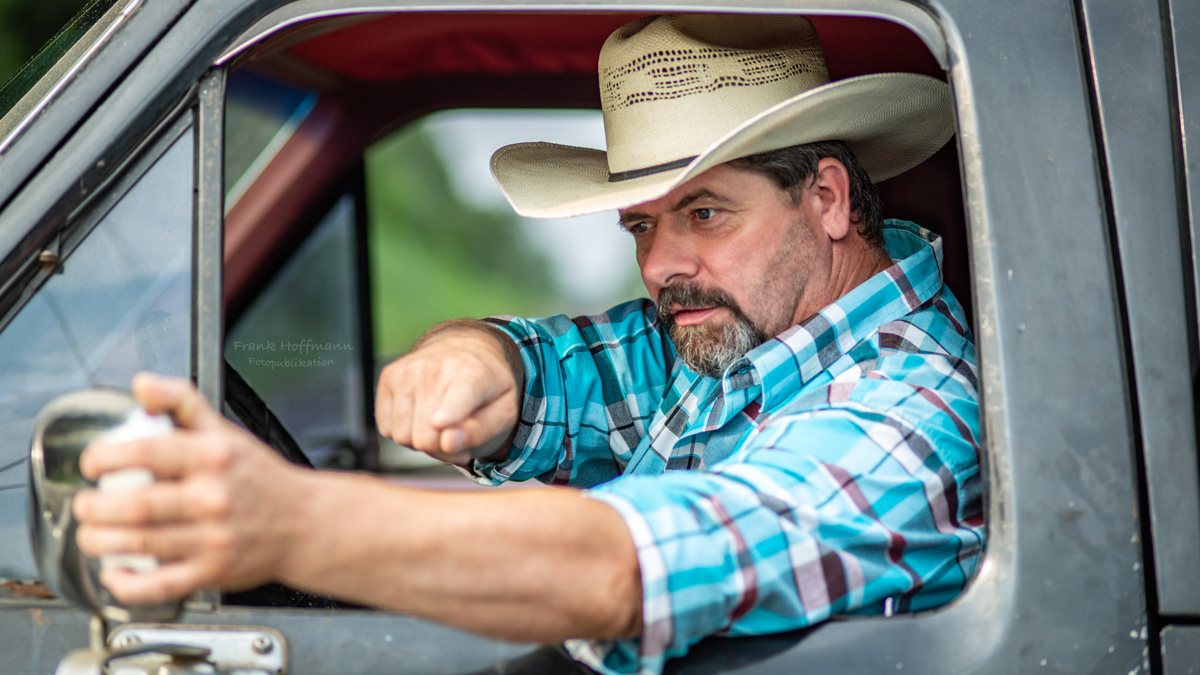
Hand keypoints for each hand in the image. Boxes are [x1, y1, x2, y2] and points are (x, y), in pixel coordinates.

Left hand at [72, 373, 309, 604]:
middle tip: (85, 504)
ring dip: (100, 541)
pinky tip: (114, 570)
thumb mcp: (225, 431)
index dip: (106, 457)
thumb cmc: (260, 478)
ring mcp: (213, 538)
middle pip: (137, 505)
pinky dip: (127, 582)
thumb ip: (182, 403)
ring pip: (141, 544)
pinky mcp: (213, 572)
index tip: (93, 463)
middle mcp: (214, 497)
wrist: (304, 522)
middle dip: (94, 507)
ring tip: (91, 533)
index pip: (147, 452)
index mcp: (214, 457)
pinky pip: (160, 584)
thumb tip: (143, 385)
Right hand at [375, 322, 520, 465]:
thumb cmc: (487, 388)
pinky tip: (422, 417)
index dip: (448, 414)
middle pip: (425, 437)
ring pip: (402, 436)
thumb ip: (480, 431)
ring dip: (422, 441)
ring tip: (440, 426)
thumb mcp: (503, 412)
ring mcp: (407, 370)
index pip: (455, 398)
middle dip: (441, 449)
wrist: (466, 349)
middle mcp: (435, 367)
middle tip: (456, 437)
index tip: (441, 421)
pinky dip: (404, 432)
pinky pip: (386, 429)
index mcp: (473, 372)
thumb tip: (448, 442)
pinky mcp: (389, 377)